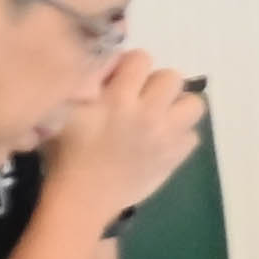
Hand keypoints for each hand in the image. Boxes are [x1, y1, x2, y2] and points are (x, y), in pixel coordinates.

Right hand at [44, 52, 205, 224]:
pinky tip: (159, 143)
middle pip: (172, 77)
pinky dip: (179, 137)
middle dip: (155, 84)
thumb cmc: (66, 154)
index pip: (141, 58)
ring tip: (158, 118)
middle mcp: (148, 112)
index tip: (118, 81)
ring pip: (194, 104)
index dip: (129, 67)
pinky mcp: (176, 157)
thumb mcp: (65, 111)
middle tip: (139, 100)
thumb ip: (87, 83)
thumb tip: (108, 65)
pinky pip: (192, 136)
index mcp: (117, 98)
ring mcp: (167, 136)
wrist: (82, 199)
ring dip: (177, 107)